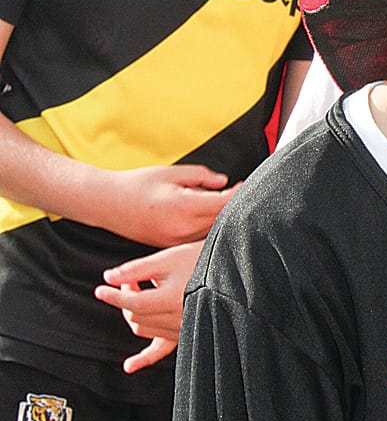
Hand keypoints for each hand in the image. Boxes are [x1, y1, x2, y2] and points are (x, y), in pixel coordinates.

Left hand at [94, 241, 203, 373]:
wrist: (231, 269)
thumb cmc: (200, 259)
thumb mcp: (167, 257)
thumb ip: (136, 268)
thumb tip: (108, 278)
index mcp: (174, 298)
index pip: (133, 303)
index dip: (114, 296)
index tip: (100, 289)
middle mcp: (179, 318)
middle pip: (136, 316)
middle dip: (126, 298)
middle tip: (133, 280)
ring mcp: (183, 328)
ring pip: (143, 329)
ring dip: (133, 313)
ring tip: (140, 292)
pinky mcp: (185, 334)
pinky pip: (161, 351)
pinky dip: (144, 359)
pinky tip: (128, 367)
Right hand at [103, 165, 238, 246]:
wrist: (108, 203)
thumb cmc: (138, 184)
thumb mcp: (171, 173)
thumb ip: (201, 177)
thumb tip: (224, 182)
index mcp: (184, 206)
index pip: (223, 204)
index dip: (237, 195)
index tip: (244, 185)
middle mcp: (182, 228)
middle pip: (221, 220)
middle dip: (231, 206)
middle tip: (237, 192)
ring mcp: (177, 241)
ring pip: (211, 232)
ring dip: (220, 219)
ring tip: (220, 202)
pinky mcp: (171, 247)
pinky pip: (197, 238)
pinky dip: (206, 228)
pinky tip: (206, 216)